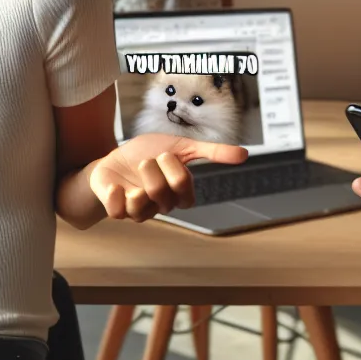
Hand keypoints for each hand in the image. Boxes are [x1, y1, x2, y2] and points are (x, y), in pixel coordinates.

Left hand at [89, 133, 246, 222]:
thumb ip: (212, 152)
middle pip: (164, 198)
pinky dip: (116, 198)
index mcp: (178, 193)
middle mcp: (161, 205)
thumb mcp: (181, 146)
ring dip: (137, 184)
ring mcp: (139, 210)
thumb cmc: (150, 152)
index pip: (185, 193)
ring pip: (142, 209)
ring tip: (135, 170)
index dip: (176, 173)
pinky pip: (118, 214)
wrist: (117, 155)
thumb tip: (244, 154)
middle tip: (148, 160)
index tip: (166, 154)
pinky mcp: (118, 210)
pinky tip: (117, 185)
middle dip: (155, 173)